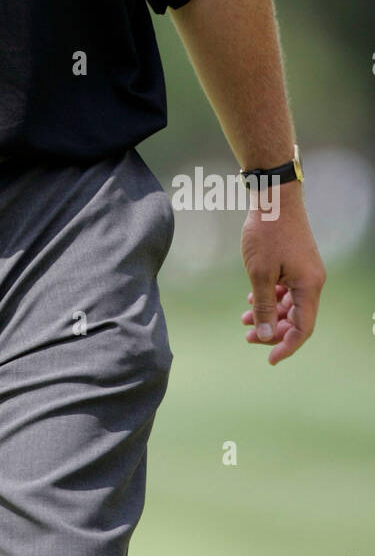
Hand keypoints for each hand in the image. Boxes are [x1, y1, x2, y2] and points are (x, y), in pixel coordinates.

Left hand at [240, 182, 324, 364]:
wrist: (273, 196)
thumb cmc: (267, 232)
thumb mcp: (260, 274)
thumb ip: (264, 307)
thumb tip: (267, 335)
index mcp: (309, 286)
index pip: (303, 328)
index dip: (286, 346)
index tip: (269, 360)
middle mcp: (311, 281)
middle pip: (297, 318)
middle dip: (273, 331)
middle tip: (248, 338)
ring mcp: (304, 270)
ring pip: (289, 303)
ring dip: (269, 314)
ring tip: (244, 321)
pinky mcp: (295, 261)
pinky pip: (286, 289)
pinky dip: (270, 297)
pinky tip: (252, 300)